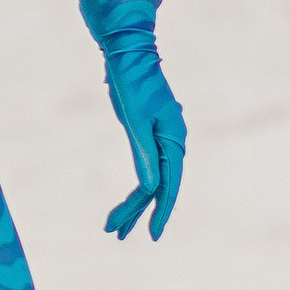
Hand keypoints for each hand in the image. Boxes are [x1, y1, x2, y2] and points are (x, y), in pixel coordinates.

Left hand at [102, 35, 185, 241]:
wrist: (128, 53)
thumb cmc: (133, 83)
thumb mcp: (136, 121)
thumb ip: (145, 155)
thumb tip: (151, 190)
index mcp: (174, 140)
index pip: (169, 184)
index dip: (161, 212)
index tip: (153, 235)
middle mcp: (172, 143)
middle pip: (158, 187)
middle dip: (138, 213)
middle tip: (118, 235)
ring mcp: (162, 140)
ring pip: (150, 180)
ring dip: (133, 204)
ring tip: (115, 228)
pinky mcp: (149, 135)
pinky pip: (145, 168)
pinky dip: (135, 185)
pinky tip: (129, 202)